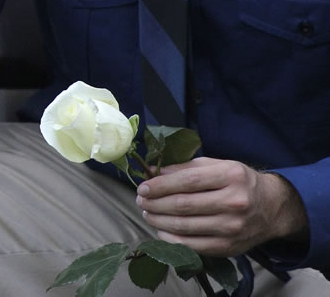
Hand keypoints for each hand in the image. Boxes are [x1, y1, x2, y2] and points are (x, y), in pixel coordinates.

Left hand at [136, 158, 308, 256]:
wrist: (273, 208)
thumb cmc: (240, 182)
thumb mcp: (218, 165)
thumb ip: (186, 168)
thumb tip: (154, 173)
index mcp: (231, 176)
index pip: (187, 181)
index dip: (160, 186)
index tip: (143, 188)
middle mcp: (235, 202)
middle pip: (183, 205)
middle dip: (155, 204)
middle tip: (140, 201)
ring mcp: (233, 228)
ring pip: (184, 226)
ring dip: (158, 221)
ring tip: (147, 213)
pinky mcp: (230, 247)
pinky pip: (193, 246)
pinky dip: (171, 239)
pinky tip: (161, 230)